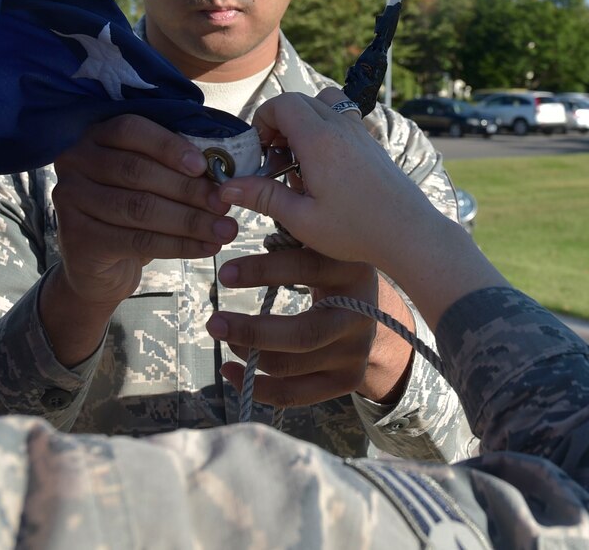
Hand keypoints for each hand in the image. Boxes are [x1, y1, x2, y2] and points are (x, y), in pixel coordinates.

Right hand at [41, 114, 238, 364]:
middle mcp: (76, 161)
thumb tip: (225, 163)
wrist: (96, 264)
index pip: (131, 129)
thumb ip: (173, 162)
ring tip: (225, 229)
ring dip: (189, 220)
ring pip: (140, 208)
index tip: (204, 166)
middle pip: (137, 171)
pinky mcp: (77, 236)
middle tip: (225, 203)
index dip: (169, 146)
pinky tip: (205, 248)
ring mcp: (71, 199)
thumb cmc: (132, 208)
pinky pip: (137, 240)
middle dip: (187, 189)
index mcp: (96, 135)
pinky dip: (178, 245)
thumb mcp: (148, 178)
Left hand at [208, 247, 403, 405]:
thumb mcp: (322, 244)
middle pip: (303, 333)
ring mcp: (355, 351)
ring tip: (223, 337)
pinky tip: (231, 372)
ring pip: (294, 366)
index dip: (263, 271)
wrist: (376, 310)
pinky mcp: (349, 378)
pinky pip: (298, 394)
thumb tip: (234, 194)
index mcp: (352, 270)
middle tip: (213, 322)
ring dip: (250, 355)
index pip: (306, 269)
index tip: (223, 274)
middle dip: (251, 330)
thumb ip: (289, 229)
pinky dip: (259, 389)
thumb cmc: (331, 267)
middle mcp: (360, 314)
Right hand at [217, 88, 435, 267]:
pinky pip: (343, 119)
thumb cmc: (356, 230)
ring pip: (326, 104)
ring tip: (299, 159)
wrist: (409, 234)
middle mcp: (341, 127)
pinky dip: (326, 131)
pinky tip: (325, 170)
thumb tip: (227, 186)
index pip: (282, 104)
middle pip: (302, 100)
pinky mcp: (372, 144)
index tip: (259, 152)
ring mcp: (360, 133)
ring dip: (305, 122)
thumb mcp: (301, 219)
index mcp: (319, 139)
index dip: (263, 120)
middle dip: (280, 123)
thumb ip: (263, 196)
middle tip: (275, 159)